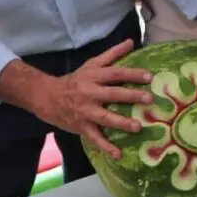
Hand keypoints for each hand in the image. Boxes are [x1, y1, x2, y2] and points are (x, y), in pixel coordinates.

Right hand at [31, 39, 154, 159]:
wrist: (47, 97)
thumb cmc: (75, 80)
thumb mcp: (91, 64)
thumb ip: (112, 54)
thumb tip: (130, 41)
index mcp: (93, 76)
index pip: (115, 73)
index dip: (131, 74)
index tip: (149, 76)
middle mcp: (90, 93)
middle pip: (112, 94)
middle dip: (131, 96)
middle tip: (149, 99)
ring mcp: (86, 111)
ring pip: (105, 117)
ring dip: (121, 122)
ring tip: (138, 127)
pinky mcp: (82, 126)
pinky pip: (95, 138)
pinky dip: (106, 147)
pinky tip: (118, 154)